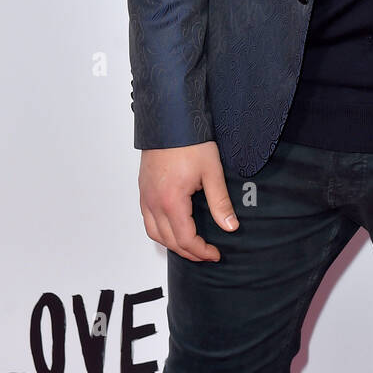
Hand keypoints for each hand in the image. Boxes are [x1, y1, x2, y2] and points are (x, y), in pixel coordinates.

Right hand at [138, 141, 238, 262]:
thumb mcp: (212, 172)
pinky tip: (173, 227)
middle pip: (169, 240)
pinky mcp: (143, 189)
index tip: (215, 253)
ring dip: (172, 243)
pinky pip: (147, 219)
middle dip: (189, 252)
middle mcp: (154, 202)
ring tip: (191, 245)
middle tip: (206, 253)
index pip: (185, 239)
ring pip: (154, 233)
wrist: (170, 119)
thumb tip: (230, 226)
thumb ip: (220, 202)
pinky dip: (160, 230)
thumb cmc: (190, 142)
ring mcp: (145, 196)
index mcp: (171, 201)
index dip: (201, 251)